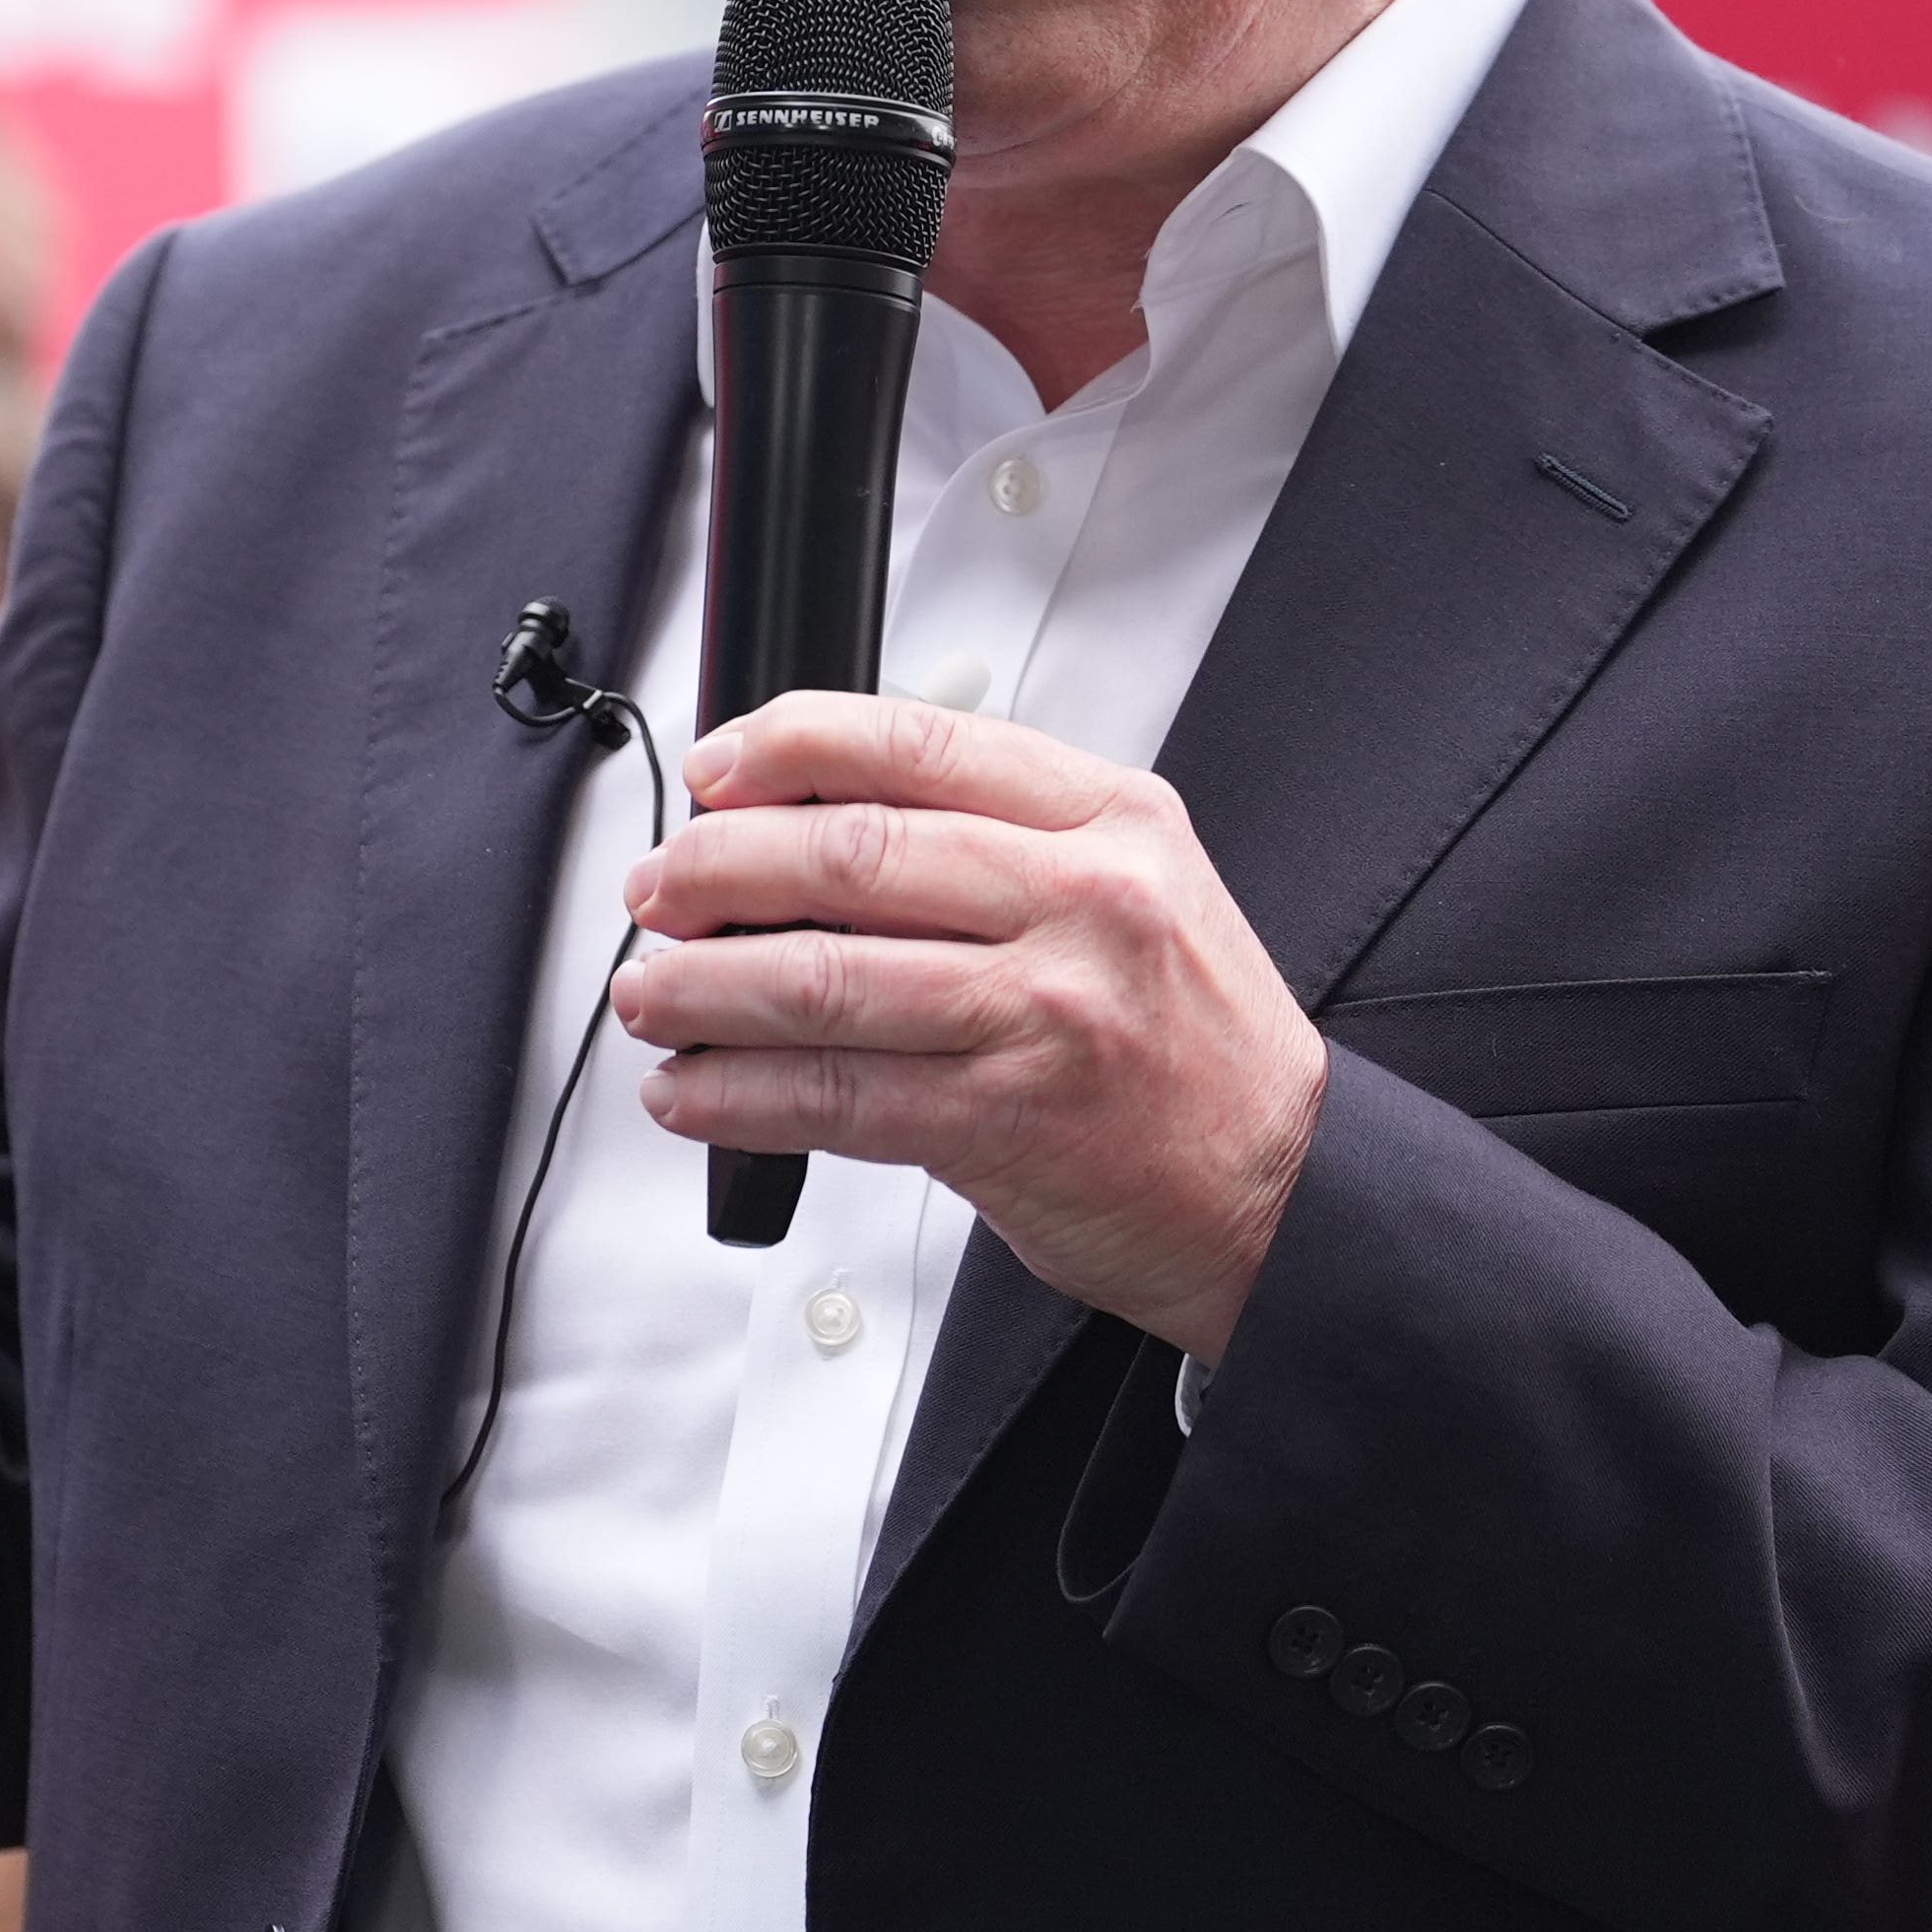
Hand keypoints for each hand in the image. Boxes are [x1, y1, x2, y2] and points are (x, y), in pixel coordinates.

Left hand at [614, 695, 1326, 1362]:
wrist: (1279, 1187)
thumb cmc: (1193, 1039)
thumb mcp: (1136, 885)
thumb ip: (1005, 837)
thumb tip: (814, 820)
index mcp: (1112, 820)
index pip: (919, 745)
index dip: (789, 744)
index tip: (717, 770)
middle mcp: (1084, 902)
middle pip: (851, 853)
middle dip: (718, 867)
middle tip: (661, 890)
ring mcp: (1045, 1013)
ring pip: (824, 978)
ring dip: (703, 986)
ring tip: (651, 992)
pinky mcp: (1007, 1122)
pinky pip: (835, 1096)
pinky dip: (739, 1095)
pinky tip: (694, 1091)